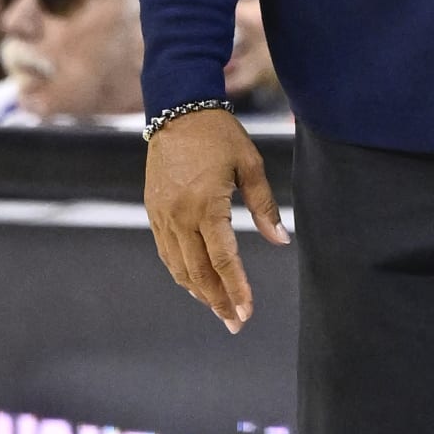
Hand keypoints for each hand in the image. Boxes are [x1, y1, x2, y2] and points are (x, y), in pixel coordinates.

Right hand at [144, 106, 288, 334]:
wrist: (177, 110)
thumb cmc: (219, 135)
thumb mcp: (250, 165)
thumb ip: (265, 206)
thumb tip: (280, 240)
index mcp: (206, 205)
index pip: (223, 259)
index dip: (237, 289)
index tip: (247, 312)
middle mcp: (180, 215)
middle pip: (198, 272)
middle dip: (218, 302)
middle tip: (235, 324)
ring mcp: (162, 215)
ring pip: (179, 267)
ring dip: (199, 292)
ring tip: (219, 310)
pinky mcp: (153, 211)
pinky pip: (167, 252)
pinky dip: (182, 273)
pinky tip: (196, 284)